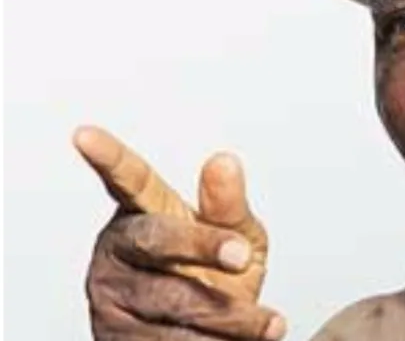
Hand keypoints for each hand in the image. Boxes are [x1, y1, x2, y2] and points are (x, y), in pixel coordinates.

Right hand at [75, 126, 286, 339]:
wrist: (211, 337)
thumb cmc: (220, 274)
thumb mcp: (237, 234)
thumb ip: (228, 205)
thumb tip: (224, 162)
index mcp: (147, 213)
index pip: (129, 180)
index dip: (108, 157)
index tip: (86, 135)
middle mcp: (121, 249)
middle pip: (156, 240)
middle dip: (202, 246)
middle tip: (241, 256)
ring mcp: (113, 294)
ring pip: (171, 300)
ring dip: (228, 316)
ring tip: (266, 324)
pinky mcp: (115, 337)